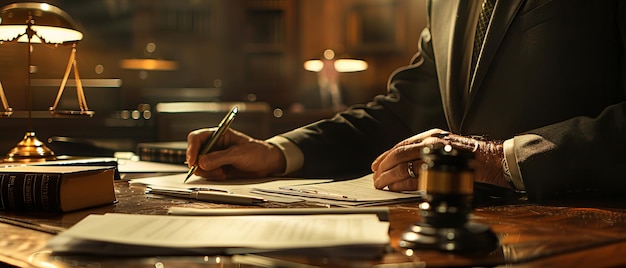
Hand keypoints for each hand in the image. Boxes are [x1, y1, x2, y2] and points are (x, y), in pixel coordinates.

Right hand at [186, 128, 285, 179]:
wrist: (267, 163)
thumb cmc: (257, 152)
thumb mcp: (239, 154)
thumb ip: (220, 158)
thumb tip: (201, 162)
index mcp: (218, 134)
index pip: (197, 138)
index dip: (191, 149)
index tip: (192, 161)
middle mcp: (214, 144)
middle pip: (194, 153)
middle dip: (198, 164)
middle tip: (207, 171)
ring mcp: (214, 156)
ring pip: (198, 165)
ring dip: (206, 172)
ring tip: (221, 173)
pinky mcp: (216, 167)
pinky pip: (206, 172)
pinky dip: (211, 176)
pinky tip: (223, 175)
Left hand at [371, 128, 510, 190]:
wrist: (494, 161)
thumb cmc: (471, 157)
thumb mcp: (446, 147)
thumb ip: (428, 152)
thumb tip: (405, 163)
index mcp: (432, 136)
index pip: (401, 145)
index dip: (385, 156)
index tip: (376, 165)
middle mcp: (432, 142)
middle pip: (398, 154)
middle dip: (383, 167)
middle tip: (375, 177)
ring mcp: (436, 155)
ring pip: (403, 166)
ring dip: (388, 177)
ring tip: (380, 184)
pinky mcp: (440, 169)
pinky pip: (414, 177)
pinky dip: (400, 184)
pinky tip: (393, 188)